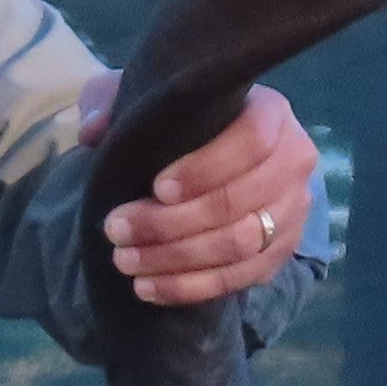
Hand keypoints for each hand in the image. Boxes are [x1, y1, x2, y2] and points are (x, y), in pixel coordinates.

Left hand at [77, 76, 318, 305]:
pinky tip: (148, 287)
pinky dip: (192, 287)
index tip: (157, 188)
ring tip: (125, 260)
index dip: (206, 168)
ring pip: (241, 245)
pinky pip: (241, 277)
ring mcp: (292, 210)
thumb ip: (110, 101)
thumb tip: (92, 132)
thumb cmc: (176, 121)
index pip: (252, 141)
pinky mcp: (281, 251)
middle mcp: (293, 160)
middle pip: (240, 202)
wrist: (208, 159)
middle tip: (117, 229)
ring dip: (177, 259)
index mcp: (269, 113)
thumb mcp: (139, 97)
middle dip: (172, 223)